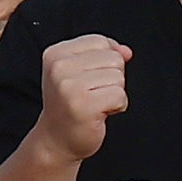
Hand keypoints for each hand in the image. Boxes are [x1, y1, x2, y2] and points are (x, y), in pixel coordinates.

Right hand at [36, 30, 131, 159]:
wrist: (57, 138)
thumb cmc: (71, 104)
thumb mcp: (80, 72)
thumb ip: (104, 55)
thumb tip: (126, 51)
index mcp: (55, 54)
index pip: (100, 42)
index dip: (104, 62)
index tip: (88, 78)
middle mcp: (59, 67)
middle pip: (113, 58)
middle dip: (112, 78)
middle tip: (92, 93)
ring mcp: (69, 86)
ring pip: (118, 77)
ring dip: (114, 93)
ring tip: (95, 103)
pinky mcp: (83, 105)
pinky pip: (120, 96)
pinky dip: (117, 107)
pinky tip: (100, 113)